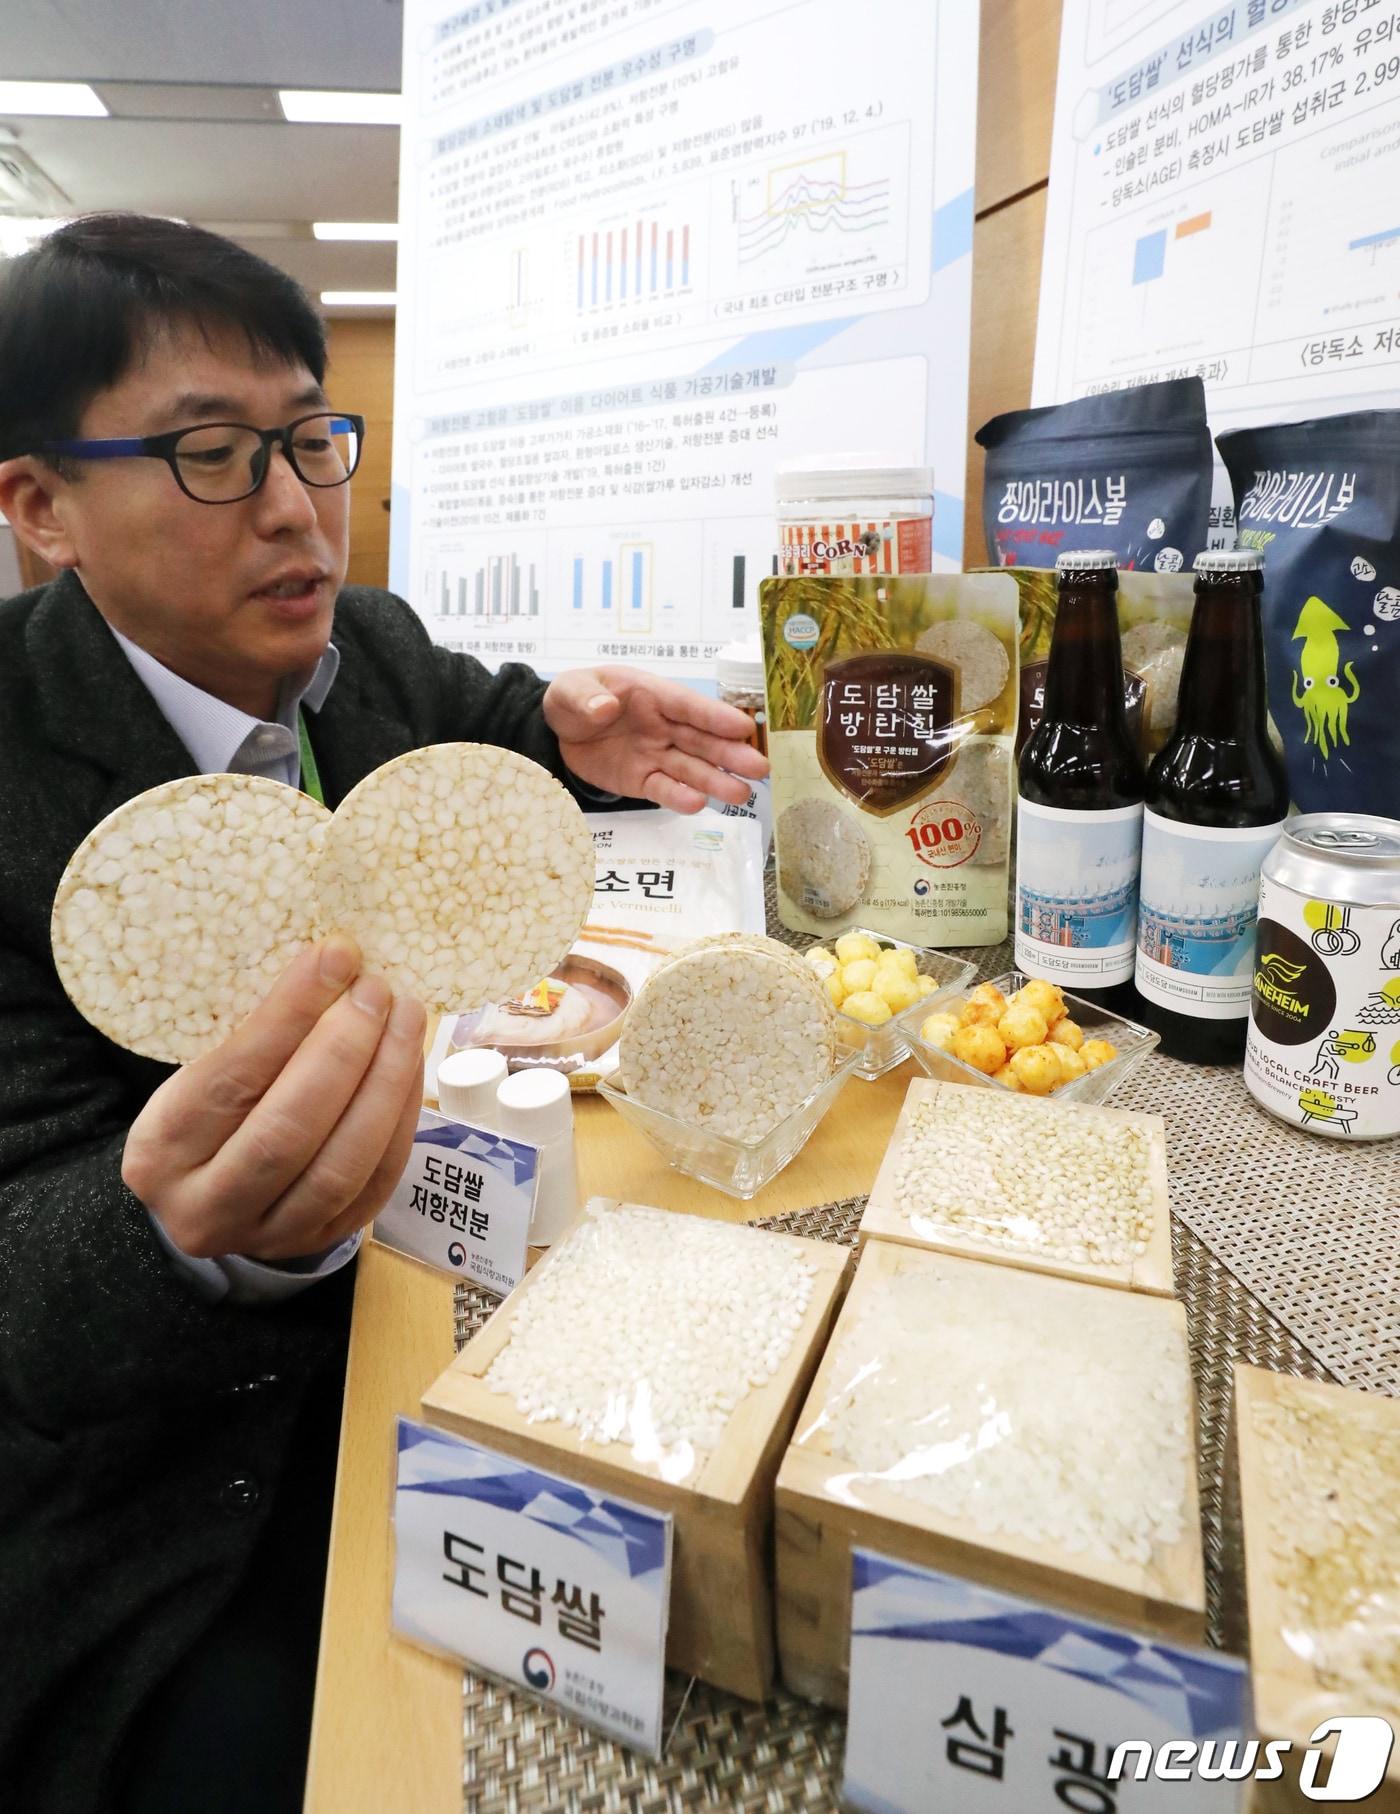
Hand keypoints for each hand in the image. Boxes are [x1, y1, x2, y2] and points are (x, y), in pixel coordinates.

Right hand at [122, 935, 425, 1262]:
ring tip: (406, 1020)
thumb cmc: (205, 1116)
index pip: (234, 1077)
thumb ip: (257, 1038)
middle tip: (378, 991)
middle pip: (288, 1130)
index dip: (291, 1014)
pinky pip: (374, 1184)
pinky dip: (400, 1121)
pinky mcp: (318, 1243)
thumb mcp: (199, 1075)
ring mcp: (266, 1235)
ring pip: (340, 1166)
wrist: (202, 1198)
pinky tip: (409, 1068)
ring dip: (385, 1083)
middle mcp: (205, 1206)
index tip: (336, 957)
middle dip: (346, 1051)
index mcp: (161, 1150)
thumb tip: (336, 963)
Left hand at [542, 665, 768, 811]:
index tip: (744, 727)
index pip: (688, 706)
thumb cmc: (574, 700)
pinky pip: (663, 789)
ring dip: (715, 781)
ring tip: (741, 794)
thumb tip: (602, 708)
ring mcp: (656, 755)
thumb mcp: (570, 690)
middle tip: (760, 767)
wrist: (557, 732)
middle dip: (730, 754)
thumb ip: (585, 697)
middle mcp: (662, 726)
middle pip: (701, 740)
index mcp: (652, 695)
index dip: (715, 717)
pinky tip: (699, 804)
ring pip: (691, 768)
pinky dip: (679, 797)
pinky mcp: (643, 780)